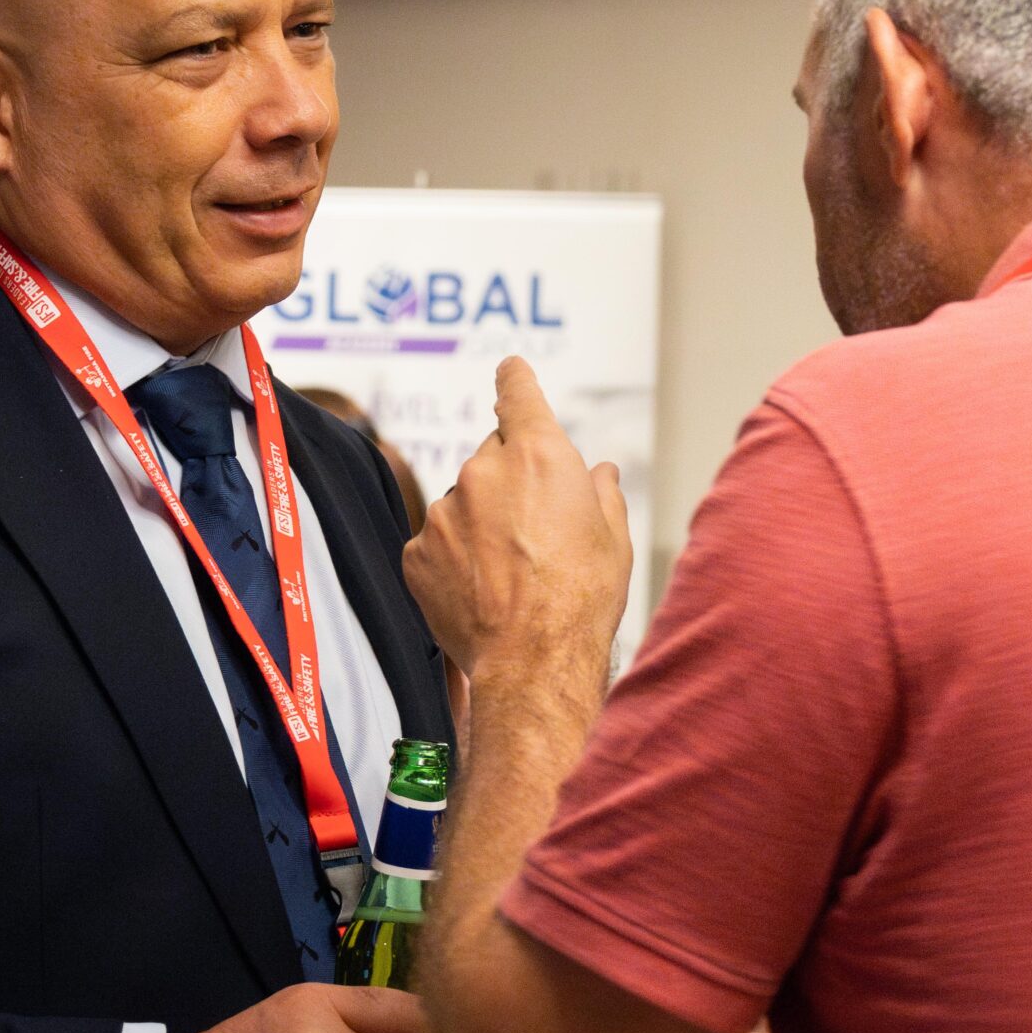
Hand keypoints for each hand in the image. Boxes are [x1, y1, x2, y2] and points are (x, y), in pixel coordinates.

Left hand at [403, 358, 631, 684]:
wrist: (535, 661)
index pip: (518, 394)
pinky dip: (455, 560)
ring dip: (480, 524)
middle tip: (536, 533)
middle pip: (493, 459)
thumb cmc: (583, 598)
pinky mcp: (418, 552)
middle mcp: (483, 471)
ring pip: (463, 504)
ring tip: (511, 574)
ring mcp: (444, 511)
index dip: (515, 381)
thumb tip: (598, 474)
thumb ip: (600, 492)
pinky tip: (482, 590)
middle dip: (511, 484)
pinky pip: (437, 543)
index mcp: (537, 454)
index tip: (510, 371)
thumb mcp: (613, 537)